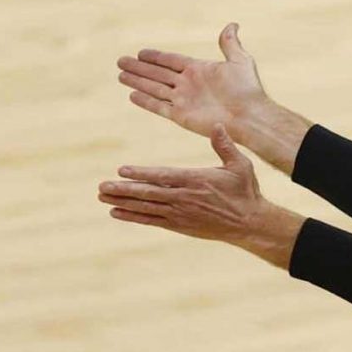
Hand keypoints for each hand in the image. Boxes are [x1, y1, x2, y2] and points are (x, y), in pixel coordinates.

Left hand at [98, 125, 304, 267]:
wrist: (250, 223)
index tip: (122, 170)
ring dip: (123, 202)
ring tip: (103, 197)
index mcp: (196, 180)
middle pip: (148, 194)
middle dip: (123, 189)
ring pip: (146, 208)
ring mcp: (181, 214)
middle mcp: (185, 198)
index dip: (141, 174)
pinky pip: (152, 221)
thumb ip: (225, 145)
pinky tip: (117, 213)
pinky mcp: (180, 226)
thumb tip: (217, 124)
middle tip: (101, 186)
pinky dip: (133, 217)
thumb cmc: (246, 191)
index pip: (163, 176)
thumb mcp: (240, 165)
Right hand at [117, 23, 269, 138]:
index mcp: (199, 70)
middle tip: (121, 61)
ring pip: (154, 88)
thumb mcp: (240, 60)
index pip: (171, 61)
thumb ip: (229, 44)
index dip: (155, 57)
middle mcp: (188, 84)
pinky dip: (145, 101)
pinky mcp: (181, 116)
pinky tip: (132, 95)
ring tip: (120, 75)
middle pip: (157, 74)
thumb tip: (232, 24)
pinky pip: (158, 106)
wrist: (249, 116)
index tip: (141, 52)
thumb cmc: (247, 89)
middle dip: (139, 67)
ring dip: (137, 81)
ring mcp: (184, 100)